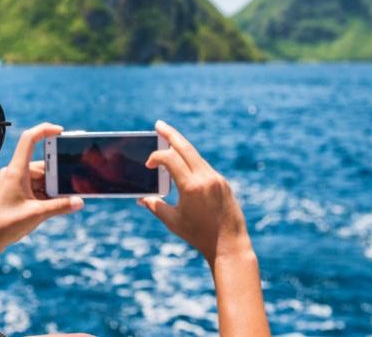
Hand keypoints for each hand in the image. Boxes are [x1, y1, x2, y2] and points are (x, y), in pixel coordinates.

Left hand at [0, 123, 83, 252]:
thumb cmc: (6, 226)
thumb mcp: (37, 214)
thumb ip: (60, 206)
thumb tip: (80, 202)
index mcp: (17, 171)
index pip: (29, 140)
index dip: (45, 130)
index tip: (61, 132)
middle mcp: (14, 172)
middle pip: (41, 165)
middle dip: (57, 176)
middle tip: (70, 186)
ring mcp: (14, 181)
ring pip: (40, 178)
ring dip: (52, 188)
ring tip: (63, 201)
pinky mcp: (14, 191)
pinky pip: (34, 187)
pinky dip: (45, 194)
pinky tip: (53, 205)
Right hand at [138, 120, 251, 266]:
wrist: (230, 245)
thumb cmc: (198, 235)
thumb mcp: (173, 221)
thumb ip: (155, 206)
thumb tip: (141, 198)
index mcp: (191, 186)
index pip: (170, 158)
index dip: (156, 157)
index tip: (149, 164)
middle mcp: (205, 178)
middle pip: (185, 147)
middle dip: (170, 134)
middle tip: (158, 124)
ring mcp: (216, 178)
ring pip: (196, 155)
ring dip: (181, 146)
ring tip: (169, 139)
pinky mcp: (223, 182)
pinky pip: (204, 166)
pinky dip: (192, 161)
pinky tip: (184, 162)